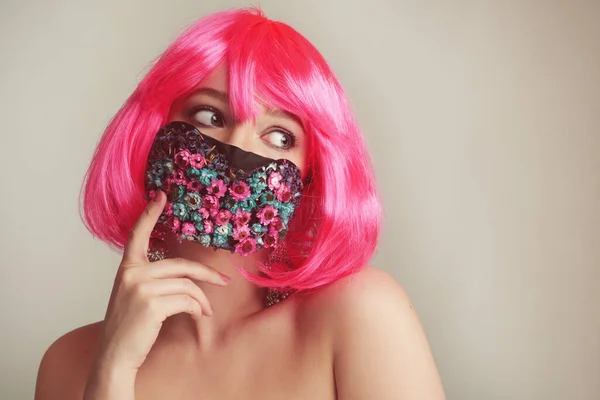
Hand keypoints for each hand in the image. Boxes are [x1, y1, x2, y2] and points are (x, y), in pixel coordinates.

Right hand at [94, 190, 229, 373]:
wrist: (115, 355)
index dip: (149, 214)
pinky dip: (197, 309)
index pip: (137, 235)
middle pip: (181, 265)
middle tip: (223, 282)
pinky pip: (187, 300)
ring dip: (202, 299)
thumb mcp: (133, 296)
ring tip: (206, 311)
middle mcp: (132, 274)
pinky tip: (198, 317)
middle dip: (206, 274)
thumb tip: (188, 277)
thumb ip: (151, 279)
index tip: (160, 195)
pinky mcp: (152, 304)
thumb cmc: (129, 326)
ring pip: (187, 285)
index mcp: (127, 269)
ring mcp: (141, 288)